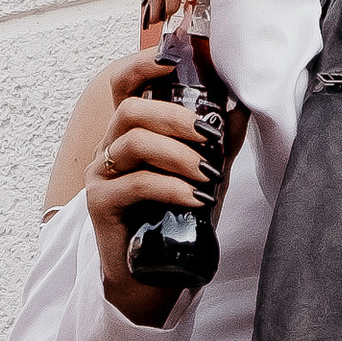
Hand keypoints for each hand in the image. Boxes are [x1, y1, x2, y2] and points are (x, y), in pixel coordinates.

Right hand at [85, 46, 236, 325]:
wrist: (154, 279)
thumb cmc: (176, 223)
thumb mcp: (205, 176)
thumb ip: (219, 142)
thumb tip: (240, 106)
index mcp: (131, 135)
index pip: (123, 86)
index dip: (142, 66)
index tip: (172, 61)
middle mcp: (110, 150)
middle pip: (130, 110)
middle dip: (175, 116)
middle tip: (208, 135)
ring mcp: (101, 177)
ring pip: (132, 142)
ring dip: (177, 153)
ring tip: (207, 174)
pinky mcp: (101, 205)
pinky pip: (135, 183)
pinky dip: (170, 186)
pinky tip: (194, 197)